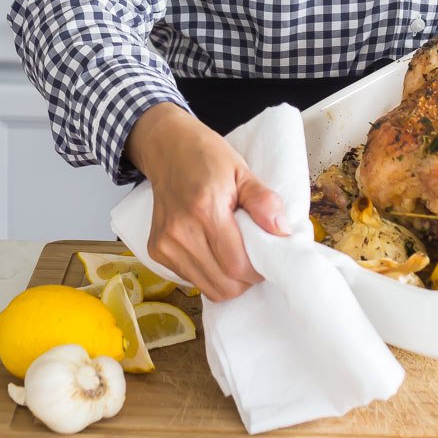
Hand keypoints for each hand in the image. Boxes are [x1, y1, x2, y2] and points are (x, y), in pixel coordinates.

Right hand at [124, 102, 289, 301]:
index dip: (258, 270)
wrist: (167, 148)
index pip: (236, 265)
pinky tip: (212, 250)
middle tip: (253, 258)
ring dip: (228, 280)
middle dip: (245, 279)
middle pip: (224, 285)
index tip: (267, 258)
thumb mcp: (241, 170)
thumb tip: (282, 231)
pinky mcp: (156, 251)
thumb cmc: (206, 157)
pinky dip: (209, 274)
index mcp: (205, 209)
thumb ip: (263, 201)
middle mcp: (180, 231)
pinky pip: (192, 280)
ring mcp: (165, 244)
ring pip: (208, 288)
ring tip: (233, 253)